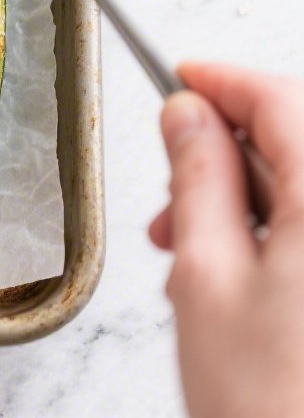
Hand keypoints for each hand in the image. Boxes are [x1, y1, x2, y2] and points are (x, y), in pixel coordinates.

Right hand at [150, 61, 303, 417]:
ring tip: (194, 256)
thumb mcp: (207, 278)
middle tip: (173, 194)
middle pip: (296, 140)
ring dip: (248, 203)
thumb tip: (188, 114)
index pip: (280, 97)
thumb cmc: (274, 410)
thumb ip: (197, 178)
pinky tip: (239, 281)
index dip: (220, 81)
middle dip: (227, 157)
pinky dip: (279, 236)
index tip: (180, 79)